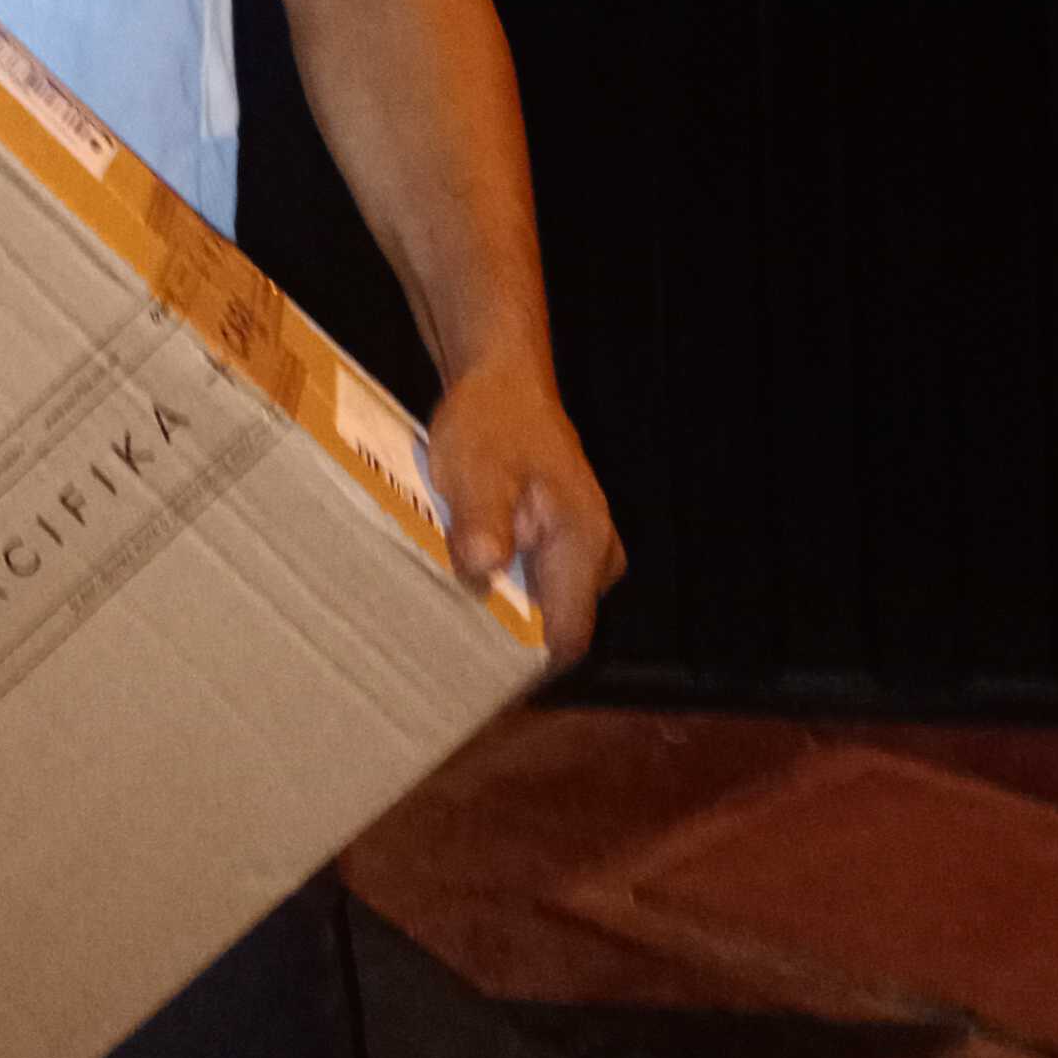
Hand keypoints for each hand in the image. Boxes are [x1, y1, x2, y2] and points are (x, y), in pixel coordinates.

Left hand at [427, 357, 622, 670]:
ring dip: (515, 611)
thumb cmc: (492, 420)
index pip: (571, 635)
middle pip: (564, 623)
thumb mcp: (476, 470)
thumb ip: (483, 523)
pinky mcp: (566, 533)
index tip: (486, 680)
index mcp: (582, 543)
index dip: (532, 664)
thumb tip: (483, 574)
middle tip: (463, 648)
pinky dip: (514, 586)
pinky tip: (473, 578)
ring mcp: (585, 541)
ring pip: (554, 602)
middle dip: (519, 640)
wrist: (502, 376)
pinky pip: (547, 579)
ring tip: (462, 617)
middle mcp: (596, 550)